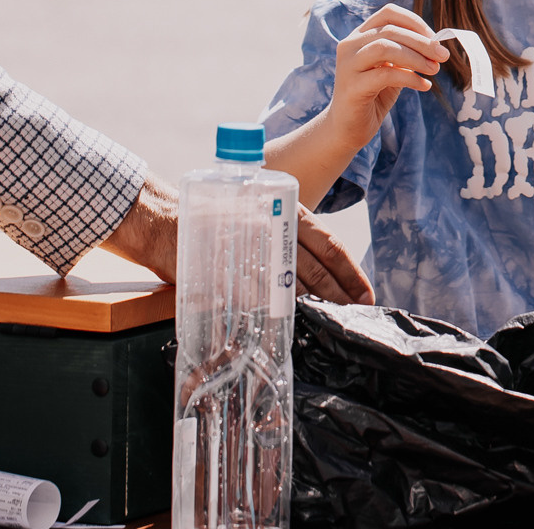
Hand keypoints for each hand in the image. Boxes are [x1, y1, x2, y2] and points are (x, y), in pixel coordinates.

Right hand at [101, 175, 374, 303]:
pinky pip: (260, 298)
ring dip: (315, 306)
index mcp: (287, 209)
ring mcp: (252, 250)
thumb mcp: (258, 214)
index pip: (331, 245)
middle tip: (356, 315)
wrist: (166, 221)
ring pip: (294, 285)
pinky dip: (278, 314)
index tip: (367, 294)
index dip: (352, 273)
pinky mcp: (230, 273)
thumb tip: (315, 273)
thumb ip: (285, 239)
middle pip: (319, 269)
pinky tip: (291, 325)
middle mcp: (274, 227)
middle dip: (340, 296)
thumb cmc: (214, 217)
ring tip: (332, 323)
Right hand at [326, 3, 449, 148]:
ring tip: (434, 70)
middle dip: (422, 42)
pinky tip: (424, 86)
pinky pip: (385, 75)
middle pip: (390, 30)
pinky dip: (410, 78)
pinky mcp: (351, 87)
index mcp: (359, 36)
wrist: (347, 128)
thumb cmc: (373, 96)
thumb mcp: (392, 69)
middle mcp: (349, 45)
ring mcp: (347, 65)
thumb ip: (407, 55)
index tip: (435, 38)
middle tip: (443, 55)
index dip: (414, 22)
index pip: (388, 14)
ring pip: (385, 47)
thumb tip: (436, 46)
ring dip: (416, 58)